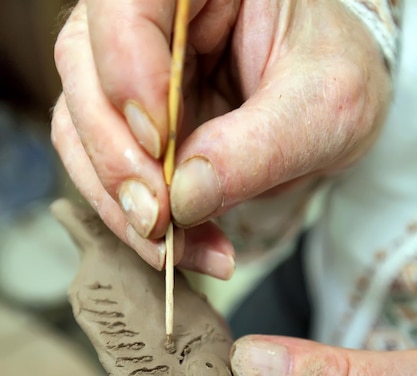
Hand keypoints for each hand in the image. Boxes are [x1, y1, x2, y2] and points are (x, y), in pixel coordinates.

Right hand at [52, 0, 389, 276]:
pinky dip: (131, 215)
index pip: (125, 5)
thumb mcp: (323, 108)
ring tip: (175, 249)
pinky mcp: (126, 119)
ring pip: (79, 130)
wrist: (326, 101)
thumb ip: (256, 148)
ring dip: (120, 202)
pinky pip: (100, 166)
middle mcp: (147, 15)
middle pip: (84, 75)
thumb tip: (185, 199)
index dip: (128, 76)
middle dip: (118, 163)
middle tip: (160, 223)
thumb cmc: (332, 78)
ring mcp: (127, 68)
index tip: (163, 148)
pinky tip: (179, 245)